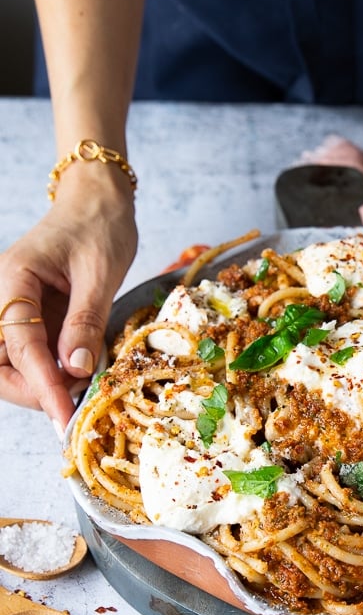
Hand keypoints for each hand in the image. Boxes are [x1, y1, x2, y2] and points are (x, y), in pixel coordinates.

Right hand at [0, 179, 136, 431]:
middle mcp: (4, 295)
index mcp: (13, 278)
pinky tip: (79, 376)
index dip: (42, 383)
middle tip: (72, 404)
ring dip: (40, 384)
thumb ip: (86, 322)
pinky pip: (32, 353)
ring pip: (9, 363)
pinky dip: (52, 371)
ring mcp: (15, 307)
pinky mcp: (32, 316)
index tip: (63, 413)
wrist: (99, 201)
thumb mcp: (100, 274)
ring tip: (79, 390)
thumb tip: (77, 370)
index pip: (19, 343)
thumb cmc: (100, 226)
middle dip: (32, 389)